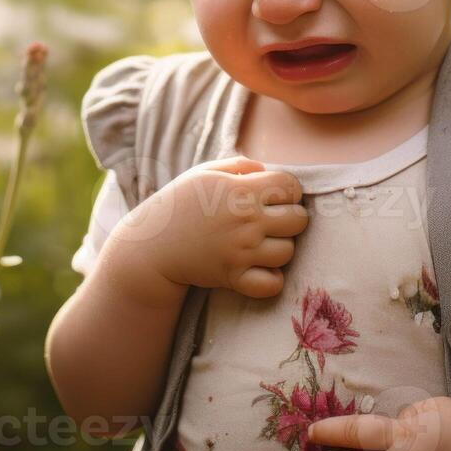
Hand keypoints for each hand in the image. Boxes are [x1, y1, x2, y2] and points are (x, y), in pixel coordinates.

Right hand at [113, 156, 308, 300]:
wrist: (151, 245)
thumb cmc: (179, 203)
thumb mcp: (204, 173)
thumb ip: (239, 165)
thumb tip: (266, 170)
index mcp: (240, 190)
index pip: (291, 186)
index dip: (288, 189)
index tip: (275, 195)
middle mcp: (245, 221)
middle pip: (299, 219)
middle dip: (291, 217)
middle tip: (273, 220)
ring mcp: (241, 251)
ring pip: (289, 251)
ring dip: (280, 247)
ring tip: (264, 243)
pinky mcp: (233, 277)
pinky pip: (272, 284)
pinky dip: (272, 278)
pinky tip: (261, 267)